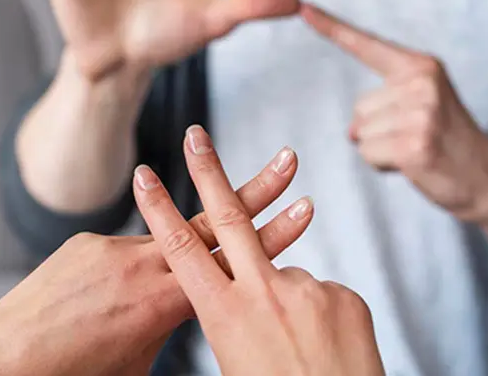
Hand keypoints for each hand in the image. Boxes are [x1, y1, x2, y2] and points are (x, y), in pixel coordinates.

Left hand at [0, 144, 313, 375]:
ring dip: (187, 232)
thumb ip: (167, 325)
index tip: (305, 209)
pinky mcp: (87, 242)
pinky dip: (130, 267)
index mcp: (164, 302)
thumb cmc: (75, 374)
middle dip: (255, 190)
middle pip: (213, 223)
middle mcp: (143, 265)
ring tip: (188, 240)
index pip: (232, 263)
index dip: (273, 236)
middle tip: (288, 160)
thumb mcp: (138, 361)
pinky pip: (124, 250)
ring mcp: (114, 248)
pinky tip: (106, 295)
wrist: (5, 355)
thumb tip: (186, 308)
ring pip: (167, 234)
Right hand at [134, 125, 384, 375]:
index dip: (159, 210)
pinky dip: (317, 315)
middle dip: (208, 170)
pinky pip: (321, 294)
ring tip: (298, 351)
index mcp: (224, 315)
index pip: (181, 250)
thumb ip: (232, 318)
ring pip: (284, 274)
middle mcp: (263, 294)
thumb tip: (234, 297)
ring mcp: (307, 291)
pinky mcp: (344, 295)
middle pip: (228, 216)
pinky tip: (325, 349)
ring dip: (285, 304)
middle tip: (196, 134)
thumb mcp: (236, 363)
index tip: (143, 175)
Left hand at [301, 4, 487, 223]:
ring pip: (360, 133)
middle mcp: (421, 83)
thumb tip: (352, 129)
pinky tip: (414, 165)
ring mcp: (420, 112)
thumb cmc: (449, 142)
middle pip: (358, 107)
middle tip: (417, 138)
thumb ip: (383, 102)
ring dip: (381, 150)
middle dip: (379, 130)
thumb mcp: (423, 105)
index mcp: (422, 66)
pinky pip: (368, 153)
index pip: (367, 45)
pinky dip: (383, 165)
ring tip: (418, 150)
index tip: (304, 8)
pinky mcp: (414, 143)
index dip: (332, 28)